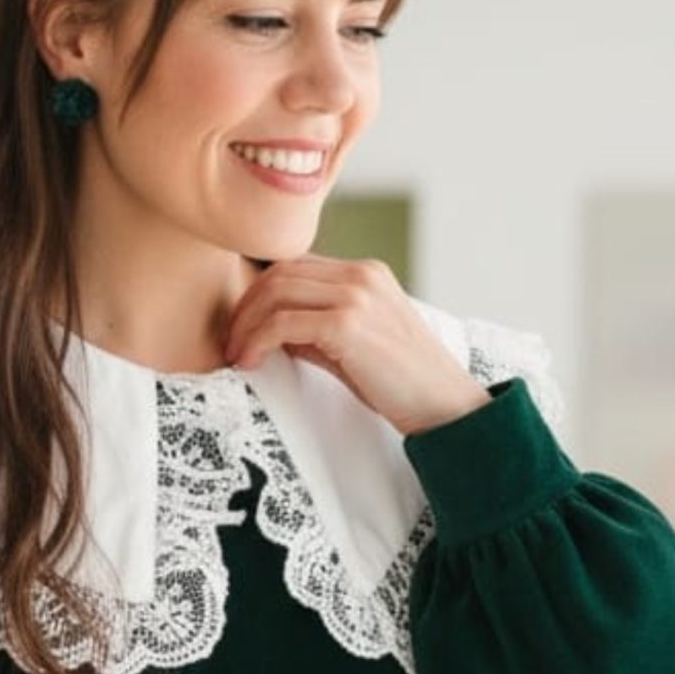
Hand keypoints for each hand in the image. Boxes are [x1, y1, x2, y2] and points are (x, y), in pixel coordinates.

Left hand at [223, 256, 495, 436]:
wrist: (444, 406)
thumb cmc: (402, 385)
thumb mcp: (353, 347)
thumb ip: (314, 331)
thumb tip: (268, 331)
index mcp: (365, 274)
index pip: (296, 267)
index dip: (259, 294)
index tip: (242, 328)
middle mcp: (361, 275)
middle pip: (279, 273)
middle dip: (245, 308)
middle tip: (230, 343)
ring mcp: (356, 295)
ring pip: (276, 292)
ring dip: (246, 325)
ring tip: (236, 356)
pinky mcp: (348, 324)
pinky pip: (283, 322)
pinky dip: (257, 341)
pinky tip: (250, 362)